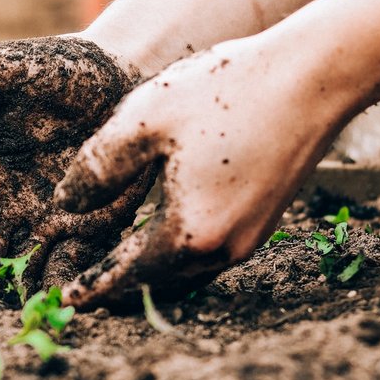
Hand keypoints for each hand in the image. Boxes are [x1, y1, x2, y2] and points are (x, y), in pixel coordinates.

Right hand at [0, 36, 152, 292]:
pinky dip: (64, 283)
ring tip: (11, 318)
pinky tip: (61, 304)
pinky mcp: (87, 229)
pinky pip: (71, 262)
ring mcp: (44, 220)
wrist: (123, 77)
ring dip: (14, 291)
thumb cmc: (58, 71)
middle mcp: (4, 201)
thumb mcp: (10, 72)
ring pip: (22, 264)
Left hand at [54, 35, 350, 308]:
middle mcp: (222, 250)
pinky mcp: (264, 222)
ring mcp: (249, 239)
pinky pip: (209, 254)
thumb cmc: (226, 91)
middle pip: (157, 283)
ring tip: (116, 266)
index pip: (126, 275)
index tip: (65, 302)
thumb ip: (97, 167)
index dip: (92, 288)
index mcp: (188, 233)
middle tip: (83, 289)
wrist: (314, 78)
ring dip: (149, 272)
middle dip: (119, 287)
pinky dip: (178, 254)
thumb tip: (65, 204)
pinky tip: (162, 233)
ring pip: (185, 272)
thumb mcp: (144, 120)